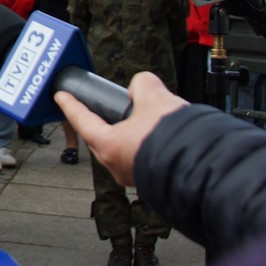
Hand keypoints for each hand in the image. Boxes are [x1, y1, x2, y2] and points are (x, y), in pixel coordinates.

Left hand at [54, 71, 185, 185]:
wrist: (204, 167)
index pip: (82, 121)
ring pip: (120, 151)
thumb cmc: (173, 138)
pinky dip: (140, 145)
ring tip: (134, 119)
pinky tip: (152, 136)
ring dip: (123, 134)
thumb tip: (141, 87)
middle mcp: (117, 166)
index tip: (61, 98)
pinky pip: (138, 159)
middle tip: (95, 109)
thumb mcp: (155, 97)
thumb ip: (142, 85)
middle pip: (99, 139)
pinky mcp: (151, 180)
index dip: (71, 106)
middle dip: (97, 123)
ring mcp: (134, 176)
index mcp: (109, 146)